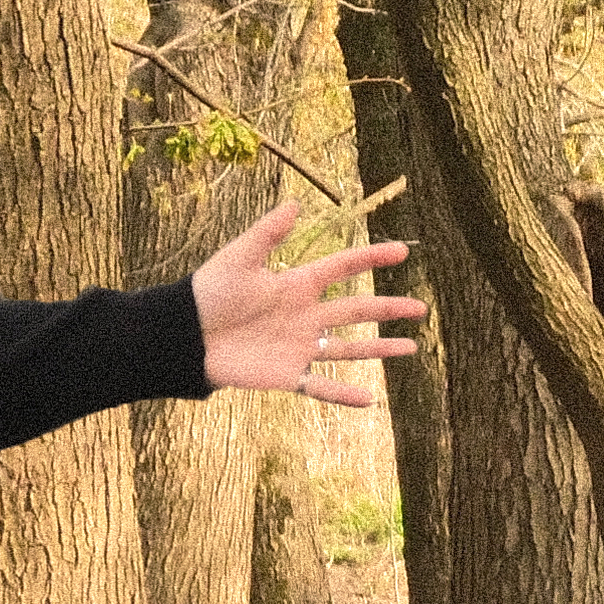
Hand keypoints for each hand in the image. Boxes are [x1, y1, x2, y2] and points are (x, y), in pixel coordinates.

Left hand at [186, 201, 418, 409]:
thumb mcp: (239, 258)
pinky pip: (321, 387)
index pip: (342, 269)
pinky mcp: (286, 375)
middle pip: (355, 311)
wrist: (183, 338)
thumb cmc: (207, 294)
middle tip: (420, 308)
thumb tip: (296, 203)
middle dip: (388, 309)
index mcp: (296, 286)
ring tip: (410, 348)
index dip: (371, 258)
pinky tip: (370, 400)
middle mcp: (304, 316)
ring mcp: (298, 347)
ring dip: (379, 349)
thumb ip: (268, 233)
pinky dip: (344, 395)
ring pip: (348, 349)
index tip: (401, 251)